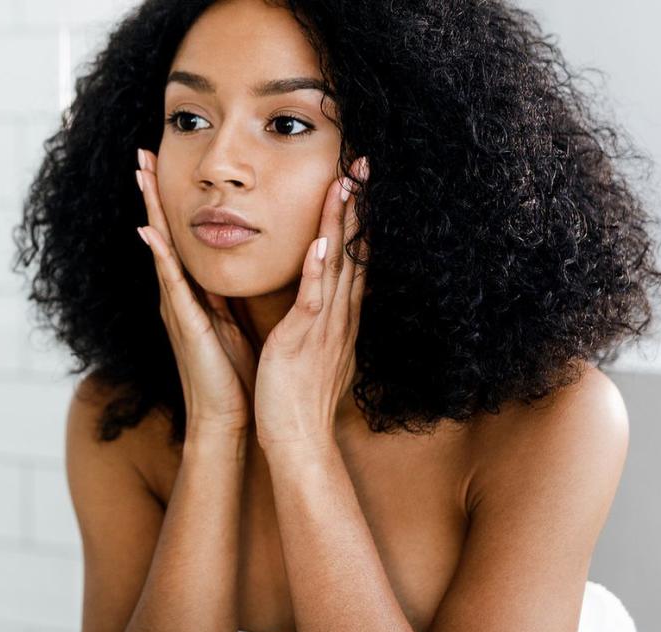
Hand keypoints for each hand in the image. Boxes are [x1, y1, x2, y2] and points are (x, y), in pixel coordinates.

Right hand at [136, 147, 258, 433]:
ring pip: (162, 249)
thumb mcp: (232, 322)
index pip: (179, 238)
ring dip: (150, 211)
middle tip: (140, 154)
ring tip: (140, 176)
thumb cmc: (233, 375)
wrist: (226, 418)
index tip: (162, 164)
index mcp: (193, 294)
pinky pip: (171, 284)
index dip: (169, 202)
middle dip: (152, 194)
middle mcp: (178, 296)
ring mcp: (177, 308)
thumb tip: (234, 267)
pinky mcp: (186, 324)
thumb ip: (226, 295)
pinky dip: (160, 256)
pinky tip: (150, 231)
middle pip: (162, 234)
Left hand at [253, 157, 369, 449]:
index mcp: (337, 316)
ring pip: (337, 264)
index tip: (358, 181)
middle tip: (363, 163)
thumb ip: (316, 320)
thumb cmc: (297, 397)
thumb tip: (320, 299)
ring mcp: (324, 326)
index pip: (351, 257)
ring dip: (341, 222)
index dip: (356, 217)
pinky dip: (318, 270)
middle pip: (352, 250)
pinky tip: (321, 241)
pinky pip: (314, 299)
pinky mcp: (304, 340)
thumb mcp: (312, 349)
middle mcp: (338, 315)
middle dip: (358, 205)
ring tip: (347, 183)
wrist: (297, 439)